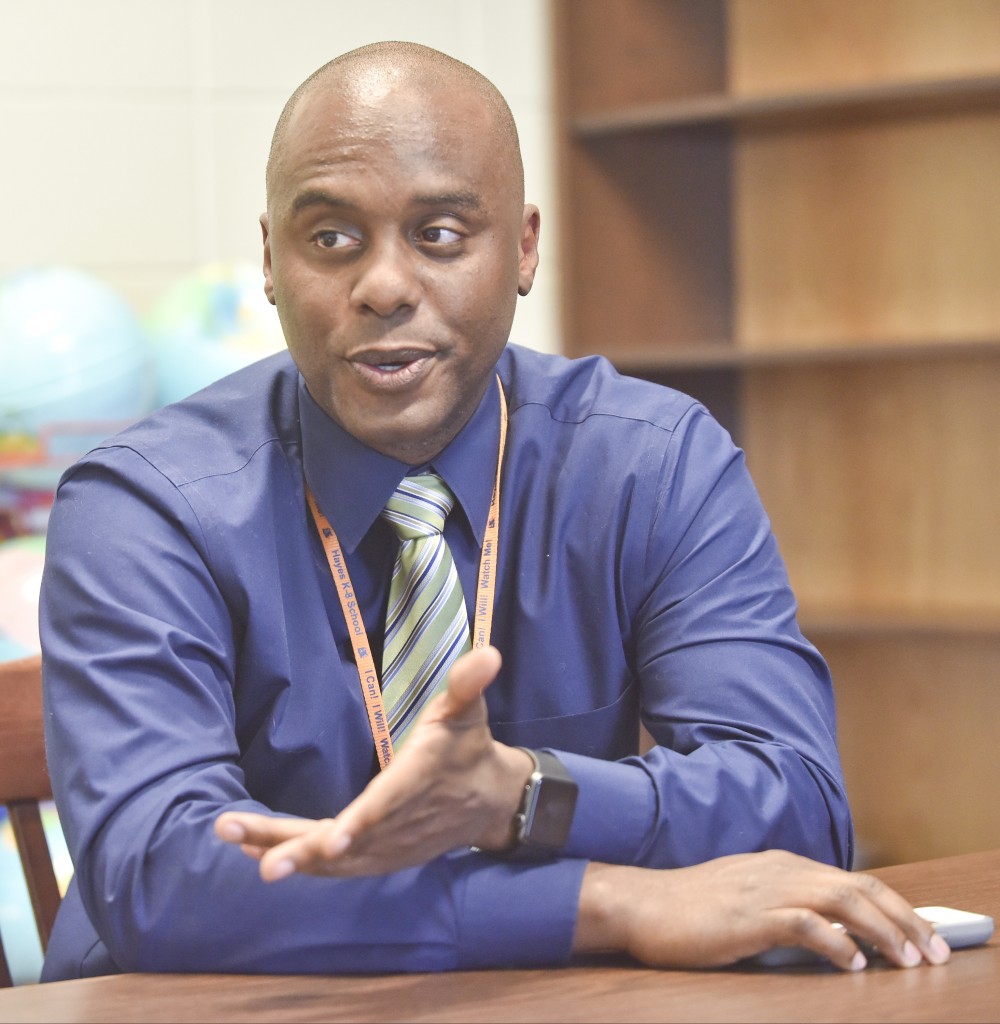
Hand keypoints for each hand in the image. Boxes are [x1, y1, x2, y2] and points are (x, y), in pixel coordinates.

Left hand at [215, 646, 533, 879]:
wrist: (488, 802)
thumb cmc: (468, 746)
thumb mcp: (470, 710)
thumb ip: (469, 683)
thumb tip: (487, 652)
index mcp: (418, 781)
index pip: (389, 804)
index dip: (362, 823)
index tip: (333, 840)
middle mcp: (399, 822)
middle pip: (347, 841)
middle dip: (301, 849)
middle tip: (260, 861)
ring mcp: (388, 846)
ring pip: (334, 858)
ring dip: (287, 851)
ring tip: (236, 836)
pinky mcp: (379, 857)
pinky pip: (336, 866)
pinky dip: (300, 859)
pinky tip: (258, 850)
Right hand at [575, 850, 951, 971]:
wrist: (641, 904)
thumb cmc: (690, 908)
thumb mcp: (746, 898)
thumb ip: (786, 906)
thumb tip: (834, 936)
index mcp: (782, 864)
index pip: (854, 880)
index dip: (895, 908)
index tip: (924, 938)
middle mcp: (780, 870)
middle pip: (858, 887)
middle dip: (904, 920)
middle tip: (935, 953)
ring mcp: (764, 890)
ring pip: (841, 901)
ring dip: (882, 931)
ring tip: (907, 960)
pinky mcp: (748, 916)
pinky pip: (803, 924)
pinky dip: (835, 942)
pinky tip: (852, 963)